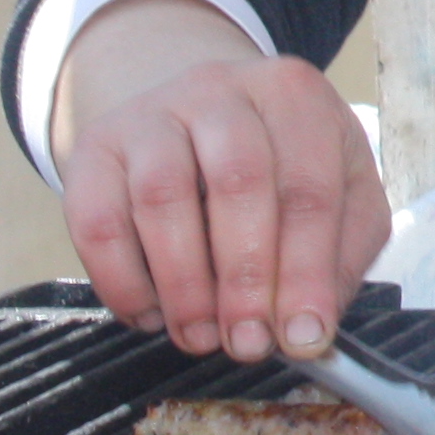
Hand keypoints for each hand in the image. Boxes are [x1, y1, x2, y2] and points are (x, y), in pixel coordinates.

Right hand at [49, 0, 391, 360]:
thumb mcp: (337, 193)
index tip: (302, 336)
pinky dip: (123, 279)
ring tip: (201, 335)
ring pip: (162, 196)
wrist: (191, 118)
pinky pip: (97, 219)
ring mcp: (152, 113)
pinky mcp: (96, 148)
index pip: (309, 188)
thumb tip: (308, 330)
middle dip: (245, 278)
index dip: (307, 272)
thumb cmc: (277, 166)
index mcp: (295, 97)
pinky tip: (150, 313)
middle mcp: (222, 91)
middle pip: (238, 180)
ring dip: (183, 284)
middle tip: (247, 343)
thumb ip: (337, 257)